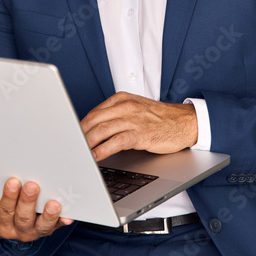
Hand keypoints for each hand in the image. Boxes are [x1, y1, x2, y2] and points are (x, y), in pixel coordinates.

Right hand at [0, 177, 73, 241]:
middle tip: (30, 186)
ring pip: (40, 225)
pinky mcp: (48, 228)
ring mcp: (33, 230)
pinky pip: (56, 226)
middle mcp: (14, 228)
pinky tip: (68, 216)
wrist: (18, 224)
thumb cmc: (5, 207)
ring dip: (47, 214)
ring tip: (53, 204)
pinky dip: (62, 220)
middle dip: (25, 201)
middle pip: (19, 216)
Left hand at [80, 92, 197, 161]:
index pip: (94, 112)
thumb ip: (117, 115)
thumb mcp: (136, 109)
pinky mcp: (141, 133)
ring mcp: (133, 119)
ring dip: (87, 143)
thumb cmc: (160, 119)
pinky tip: (96, 157)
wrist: (185, 122)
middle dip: (79, 135)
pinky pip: (116, 141)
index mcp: (122, 99)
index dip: (79, 126)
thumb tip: (95, 130)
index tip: (71, 136)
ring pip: (102, 129)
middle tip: (70, 147)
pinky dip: (102, 149)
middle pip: (94, 120)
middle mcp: (126, 106)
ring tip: (78, 153)